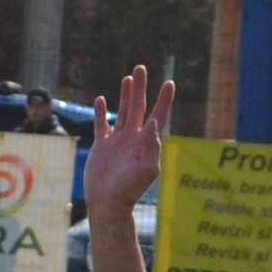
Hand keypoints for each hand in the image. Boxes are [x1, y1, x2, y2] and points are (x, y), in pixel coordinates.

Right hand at [83, 65, 167, 220]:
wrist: (108, 203)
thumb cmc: (130, 189)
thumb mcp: (147, 168)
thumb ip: (152, 145)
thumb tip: (155, 121)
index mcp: (146, 142)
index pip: (158, 115)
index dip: (164, 99)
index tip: (169, 83)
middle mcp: (133, 138)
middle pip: (138, 107)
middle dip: (140, 88)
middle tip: (140, 68)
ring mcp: (117, 141)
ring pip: (122, 111)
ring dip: (125, 95)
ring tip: (128, 78)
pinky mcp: (102, 147)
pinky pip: (102, 125)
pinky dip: (102, 112)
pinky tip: (102, 99)